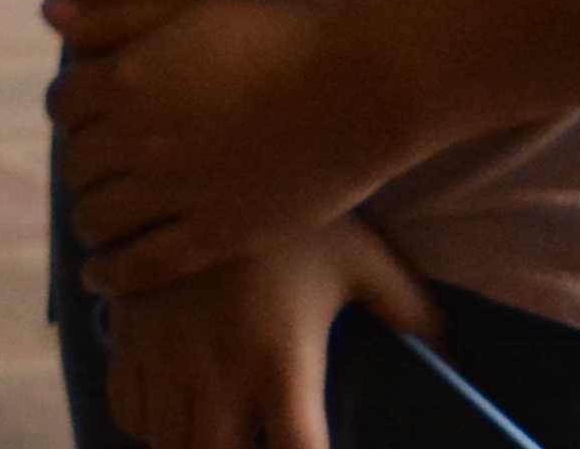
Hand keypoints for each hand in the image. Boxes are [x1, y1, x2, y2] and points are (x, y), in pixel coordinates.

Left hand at [59, 0, 430, 288]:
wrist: (357, 91)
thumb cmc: (274, 42)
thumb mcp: (186, 16)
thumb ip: (113, 21)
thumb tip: (49, 12)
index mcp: (125, 78)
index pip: (61, 105)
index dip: (71, 113)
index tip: (88, 123)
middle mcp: (138, 136)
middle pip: (76, 163)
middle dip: (84, 167)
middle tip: (101, 175)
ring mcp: (177, 190)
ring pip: (97, 217)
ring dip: (91, 219)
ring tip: (101, 222)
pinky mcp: (218, 235)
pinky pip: (143, 265)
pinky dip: (113, 274)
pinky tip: (101, 276)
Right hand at [99, 216, 438, 448]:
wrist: (198, 158)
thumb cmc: (294, 217)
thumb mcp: (362, 260)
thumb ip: (409, 311)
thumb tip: (452, 352)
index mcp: (281, 364)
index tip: (313, 446)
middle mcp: (217, 374)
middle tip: (258, 434)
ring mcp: (164, 356)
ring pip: (165, 442)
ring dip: (191, 445)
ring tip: (220, 428)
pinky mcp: (126, 333)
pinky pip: (127, 409)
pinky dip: (149, 423)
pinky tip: (175, 408)